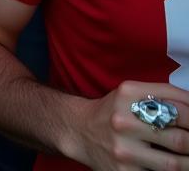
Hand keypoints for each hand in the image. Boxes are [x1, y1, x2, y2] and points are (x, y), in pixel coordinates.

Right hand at [65, 80, 188, 169]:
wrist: (79, 130)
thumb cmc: (113, 111)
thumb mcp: (131, 93)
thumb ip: (163, 95)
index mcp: (129, 95)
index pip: (178, 108)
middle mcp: (124, 120)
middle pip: (180, 139)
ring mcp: (124, 149)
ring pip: (174, 164)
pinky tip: (172, 165)